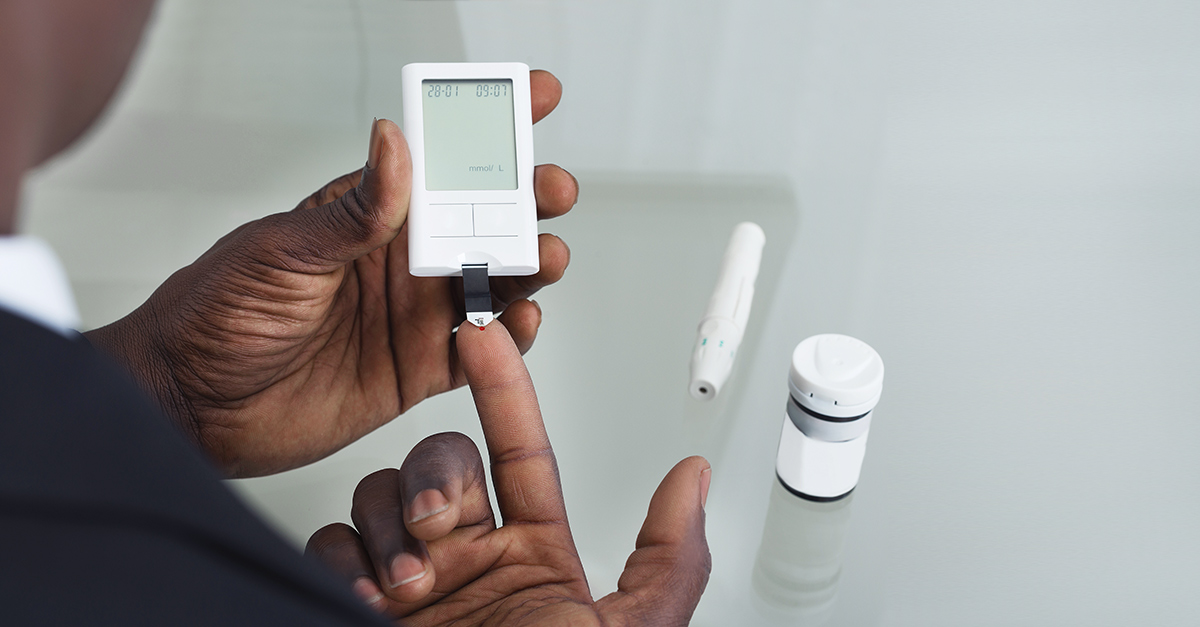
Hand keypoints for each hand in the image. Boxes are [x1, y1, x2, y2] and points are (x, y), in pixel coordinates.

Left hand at [85, 71, 577, 477]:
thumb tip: (395, 144)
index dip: (490, 126)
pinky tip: (521, 321)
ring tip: (546, 258)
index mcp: (369, 215)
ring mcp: (413, 313)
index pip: (439, 160)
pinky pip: (482, 349)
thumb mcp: (283, 249)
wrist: (194, 406)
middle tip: (551, 190)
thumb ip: (352, 209)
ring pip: (495, 280)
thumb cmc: (218, 315)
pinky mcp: (419, 367)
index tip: (537, 97)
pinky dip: (510, 336)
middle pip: (485, 219)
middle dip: (529, 198)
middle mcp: (399, 260)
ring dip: (529, 266)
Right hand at [306, 322, 711, 625]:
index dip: (503, 389)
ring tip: (409, 585)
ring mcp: (409, 583)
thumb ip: (668, 559)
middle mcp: (468, 561)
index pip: (518, 449)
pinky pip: (331, 545)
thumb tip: (694, 477)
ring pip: (381, 495)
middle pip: (438, 463)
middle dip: (435, 476)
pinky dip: (342, 557)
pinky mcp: (356, 604)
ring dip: (390, 523)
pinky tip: (367, 596)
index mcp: (534, 556)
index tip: (486, 337)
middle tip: (444, 526)